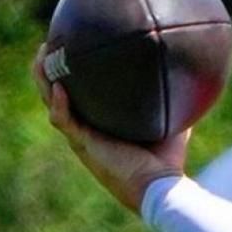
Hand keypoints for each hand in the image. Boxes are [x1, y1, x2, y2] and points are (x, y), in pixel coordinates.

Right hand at [32, 43, 189, 214]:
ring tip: (41, 56)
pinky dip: (59, 104)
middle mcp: (86, 129)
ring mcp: (81, 137)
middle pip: (57, 94)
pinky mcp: (83, 145)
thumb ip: (174, 102)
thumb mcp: (171, 123)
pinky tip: (59, 86)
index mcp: (100, 125)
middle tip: (48, 45)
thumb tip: (189, 79)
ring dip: (43, 80)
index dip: (72, 75)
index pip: (80, 96)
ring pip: (52, 103)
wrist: (159, 187)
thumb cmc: (166, 162)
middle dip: (48, 70)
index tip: (73, 49)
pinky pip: (62, 120)